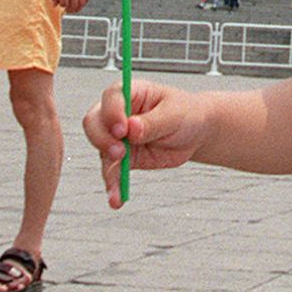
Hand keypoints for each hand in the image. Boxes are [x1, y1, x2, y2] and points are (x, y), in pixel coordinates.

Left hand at [52, 0, 89, 13]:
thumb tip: (55, 5)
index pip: (63, 3)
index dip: (62, 6)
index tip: (62, 5)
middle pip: (73, 4)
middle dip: (70, 9)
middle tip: (69, 10)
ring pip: (81, 3)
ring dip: (78, 8)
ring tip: (75, 9)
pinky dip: (84, 2)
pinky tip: (81, 3)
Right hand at [83, 80, 210, 207]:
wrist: (196, 133)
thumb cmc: (186, 113)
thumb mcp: (175, 114)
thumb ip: (153, 122)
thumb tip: (132, 128)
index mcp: (131, 93)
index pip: (112, 97)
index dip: (112, 112)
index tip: (122, 129)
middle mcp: (118, 113)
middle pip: (95, 122)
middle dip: (102, 139)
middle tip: (120, 152)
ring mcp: (118, 136)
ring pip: (101, 150)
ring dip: (107, 168)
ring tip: (116, 186)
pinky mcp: (122, 158)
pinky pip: (112, 171)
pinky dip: (113, 185)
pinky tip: (116, 198)